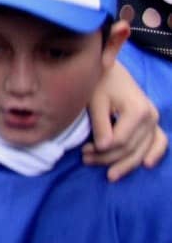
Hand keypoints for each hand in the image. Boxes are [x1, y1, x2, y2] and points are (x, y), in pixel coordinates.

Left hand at [83, 60, 166, 180]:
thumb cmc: (99, 82)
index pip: (120, 141)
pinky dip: (154, 153)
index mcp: (137, 111)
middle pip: (131, 148)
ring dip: (124, 163)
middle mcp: (150, 116)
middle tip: (85, 160)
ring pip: (142, 150)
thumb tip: (103, 148)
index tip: (83, 152)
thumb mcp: (95, 101)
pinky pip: (159, 141)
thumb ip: (100, 125)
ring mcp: (154, 120)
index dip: (102, 151)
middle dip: (108, 159)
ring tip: (107, 174)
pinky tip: (146, 165)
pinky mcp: (152, 121)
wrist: (109, 69)